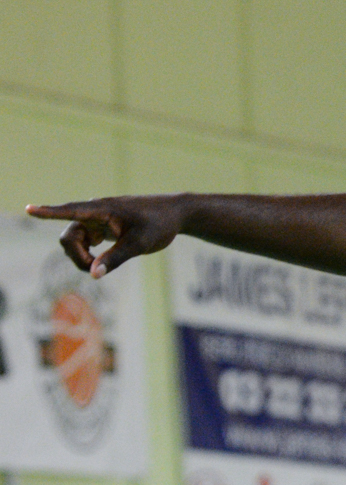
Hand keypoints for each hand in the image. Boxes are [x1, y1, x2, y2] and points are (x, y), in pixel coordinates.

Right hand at [25, 196, 188, 276]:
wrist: (176, 214)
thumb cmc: (159, 224)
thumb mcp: (140, 244)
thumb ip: (116, 258)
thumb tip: (93, 274)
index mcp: (103, 210)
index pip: (70, 211)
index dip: (49, 213)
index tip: (30, 210)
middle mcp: (95, 212)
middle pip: (68, 236)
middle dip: (75, 255)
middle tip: (93, 270)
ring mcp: (97, 219)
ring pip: (74, 241)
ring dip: (81, 257)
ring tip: (100, 266)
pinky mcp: (102, 227)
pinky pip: (84, 242)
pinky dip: (87, 254)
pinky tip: (98, 260)